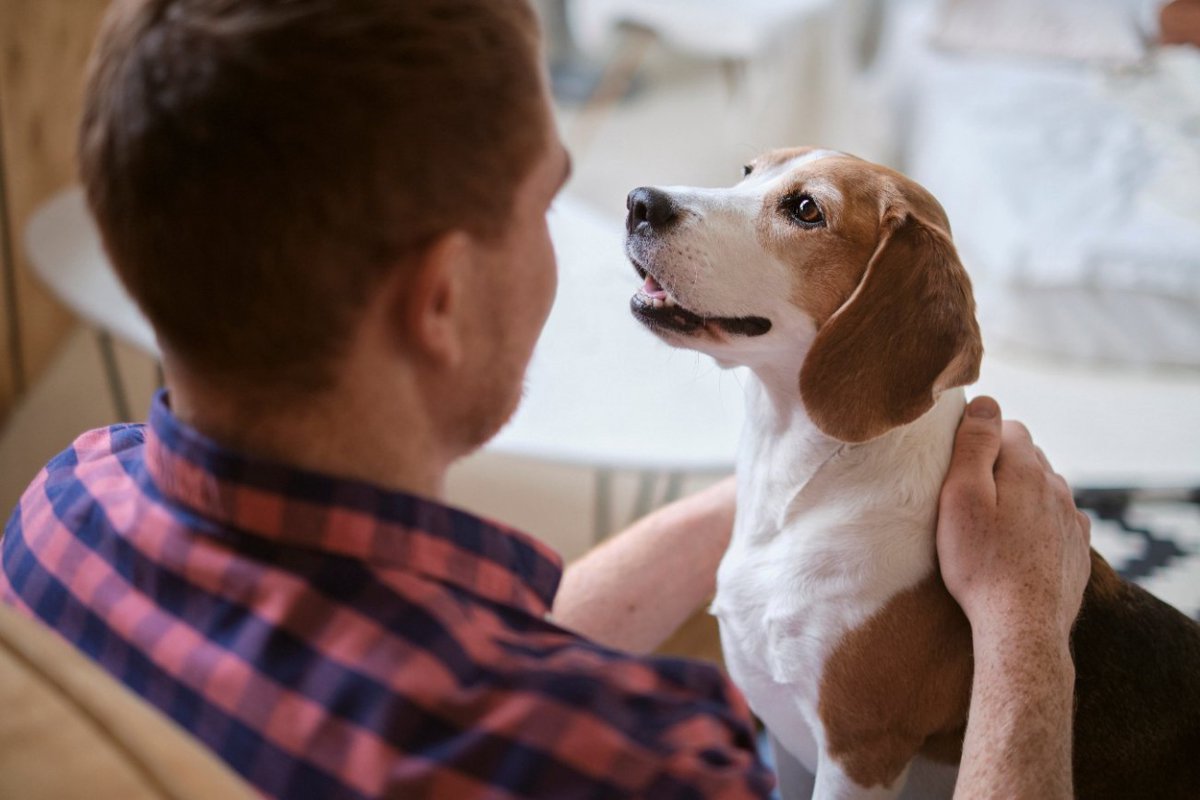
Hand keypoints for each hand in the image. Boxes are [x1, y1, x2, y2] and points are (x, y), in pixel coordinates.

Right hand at [937, 396, 1091, 643]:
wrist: (1022, 628)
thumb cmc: (980, 564)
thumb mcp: (962, 498)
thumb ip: (975, 446)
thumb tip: (986, 403)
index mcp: (1028, 471)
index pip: (1010, 427)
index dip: (981, 438)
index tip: (957, 463)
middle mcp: (1058, 490)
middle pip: (1029, 457)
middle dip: (1002, 465)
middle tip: (969, 494)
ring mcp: (1073, 522)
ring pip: (1045, 490)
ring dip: (1021, 495)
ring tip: (991, 522)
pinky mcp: (1077, 551)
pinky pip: (1057, 522)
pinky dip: (1038, 524)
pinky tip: (1018, 545)